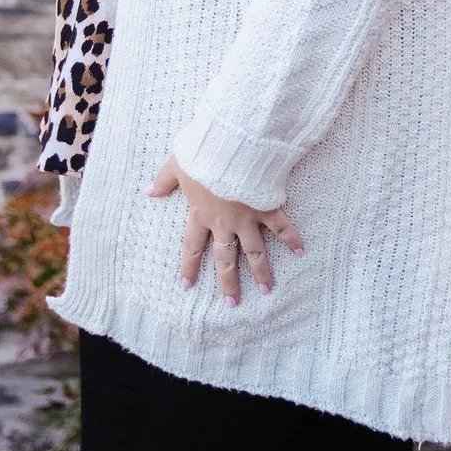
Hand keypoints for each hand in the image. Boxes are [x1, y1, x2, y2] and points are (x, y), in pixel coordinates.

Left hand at [146, 153, 304, 307]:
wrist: (232, 147)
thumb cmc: (203, 153)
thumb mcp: (177, 164)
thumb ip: (163, 180)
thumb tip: (148, 192)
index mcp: (201, 213)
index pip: (192, 246)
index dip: (189, 266)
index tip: (188, 286)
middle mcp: (224, 222)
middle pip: (225, 258)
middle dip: (228, 281)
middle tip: (233, 303)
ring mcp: (247, 218)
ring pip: (254, 251)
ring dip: (261, 271)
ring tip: (267, 290)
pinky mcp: (266, 207)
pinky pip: (281, 226)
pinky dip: (292, 238)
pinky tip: (301, 251)